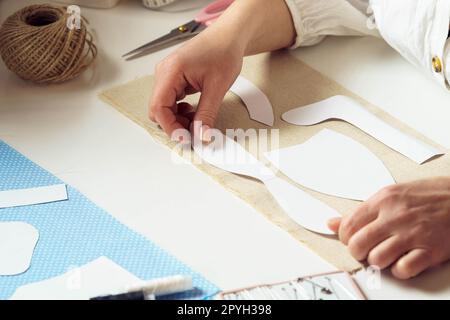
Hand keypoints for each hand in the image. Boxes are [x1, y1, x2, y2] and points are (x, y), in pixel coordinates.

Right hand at [148, 30, 243, 141]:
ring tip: (198, 119)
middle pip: (158, 109)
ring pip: (163, 107)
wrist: (228, 37)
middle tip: (195, 132)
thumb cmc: (223, 52)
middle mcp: (164, 73)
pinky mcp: (173, 80)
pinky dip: (180, 112)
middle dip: (174, 124)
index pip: (159, 107)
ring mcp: (167, 76)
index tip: (185, 139)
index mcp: (171, 71)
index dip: (170, 127)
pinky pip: (170, 102)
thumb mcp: (217, 87)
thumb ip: (207, 114)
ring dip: (178, 119)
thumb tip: (201, 136)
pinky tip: (195, 111)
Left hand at [328, 177, 449, 278]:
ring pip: (377, 259)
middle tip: (366, 250)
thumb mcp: (391, 195)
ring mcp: (413, 234)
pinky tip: (403, 262)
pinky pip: (403, 269)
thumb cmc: (429, 195)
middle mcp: (395, 216)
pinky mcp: (430, 250)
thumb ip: (361, 211)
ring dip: (378, 262)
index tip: (351, 239)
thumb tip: (332, 223)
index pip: (348, 225)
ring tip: (386, 255)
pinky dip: (400, 270)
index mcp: (383, 200)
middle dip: (358, 252)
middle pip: (358, 244)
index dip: (345, 237)